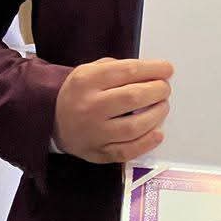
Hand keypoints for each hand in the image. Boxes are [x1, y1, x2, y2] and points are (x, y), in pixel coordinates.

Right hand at [53, 57, 172, 163]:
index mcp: (87, 81)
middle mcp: (89, 107)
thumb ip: (118, 68)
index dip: (153, 69)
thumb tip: (153, 72)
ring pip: (133, 127)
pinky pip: (127, 151)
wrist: (52, 120)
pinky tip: (158, 132)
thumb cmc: (80, 93)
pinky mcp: (97, 153)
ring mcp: (93, 133)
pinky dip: (147, 143)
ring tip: (162, 106)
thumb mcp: (89, 70)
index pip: (127, 71)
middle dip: (157, 91)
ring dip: (156, 115)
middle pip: (133, 98)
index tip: (167, 69)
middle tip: (164, 88)